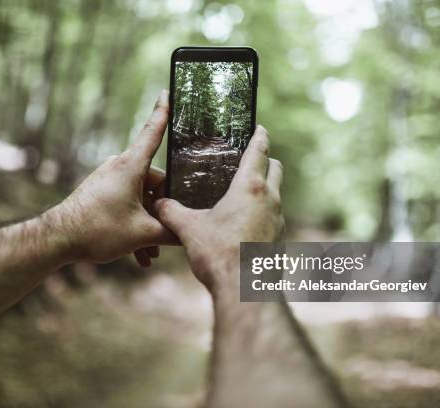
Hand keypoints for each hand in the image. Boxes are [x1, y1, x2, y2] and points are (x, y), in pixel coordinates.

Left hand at [43, 90, 176, 265]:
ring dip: (149, 225)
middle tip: (169, 235)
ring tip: (150, 253)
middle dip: (163, 211)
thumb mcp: (142, 234)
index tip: (167, 91)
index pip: (153, 132)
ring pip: (142, 199)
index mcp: (131, 167)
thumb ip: (171, 232)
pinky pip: (128, 204)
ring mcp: (110, 180)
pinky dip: (135, 226)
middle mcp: (120, 168)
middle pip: (156, 182)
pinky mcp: (102, 193)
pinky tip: (138, 254)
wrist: (57, 240)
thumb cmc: (97, 230)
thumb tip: (190, 233)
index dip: (163, 112)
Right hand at [155, 126, 284, 291]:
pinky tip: (246, 225)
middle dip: (267, 160)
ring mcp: (279, 222)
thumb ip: (171, 212)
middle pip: (276, 169)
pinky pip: (274, 219)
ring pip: (276, 195)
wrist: (244, 291)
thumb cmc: (219, 254)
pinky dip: (263, 214)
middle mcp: (270, 201)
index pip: (260, 151)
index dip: (260, 136)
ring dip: (265, 189)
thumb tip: (159, 204)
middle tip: (252, 159)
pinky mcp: (280, 241)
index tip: (260, 128)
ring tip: (245, 194)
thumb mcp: (188, 229)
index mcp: (250, 188)